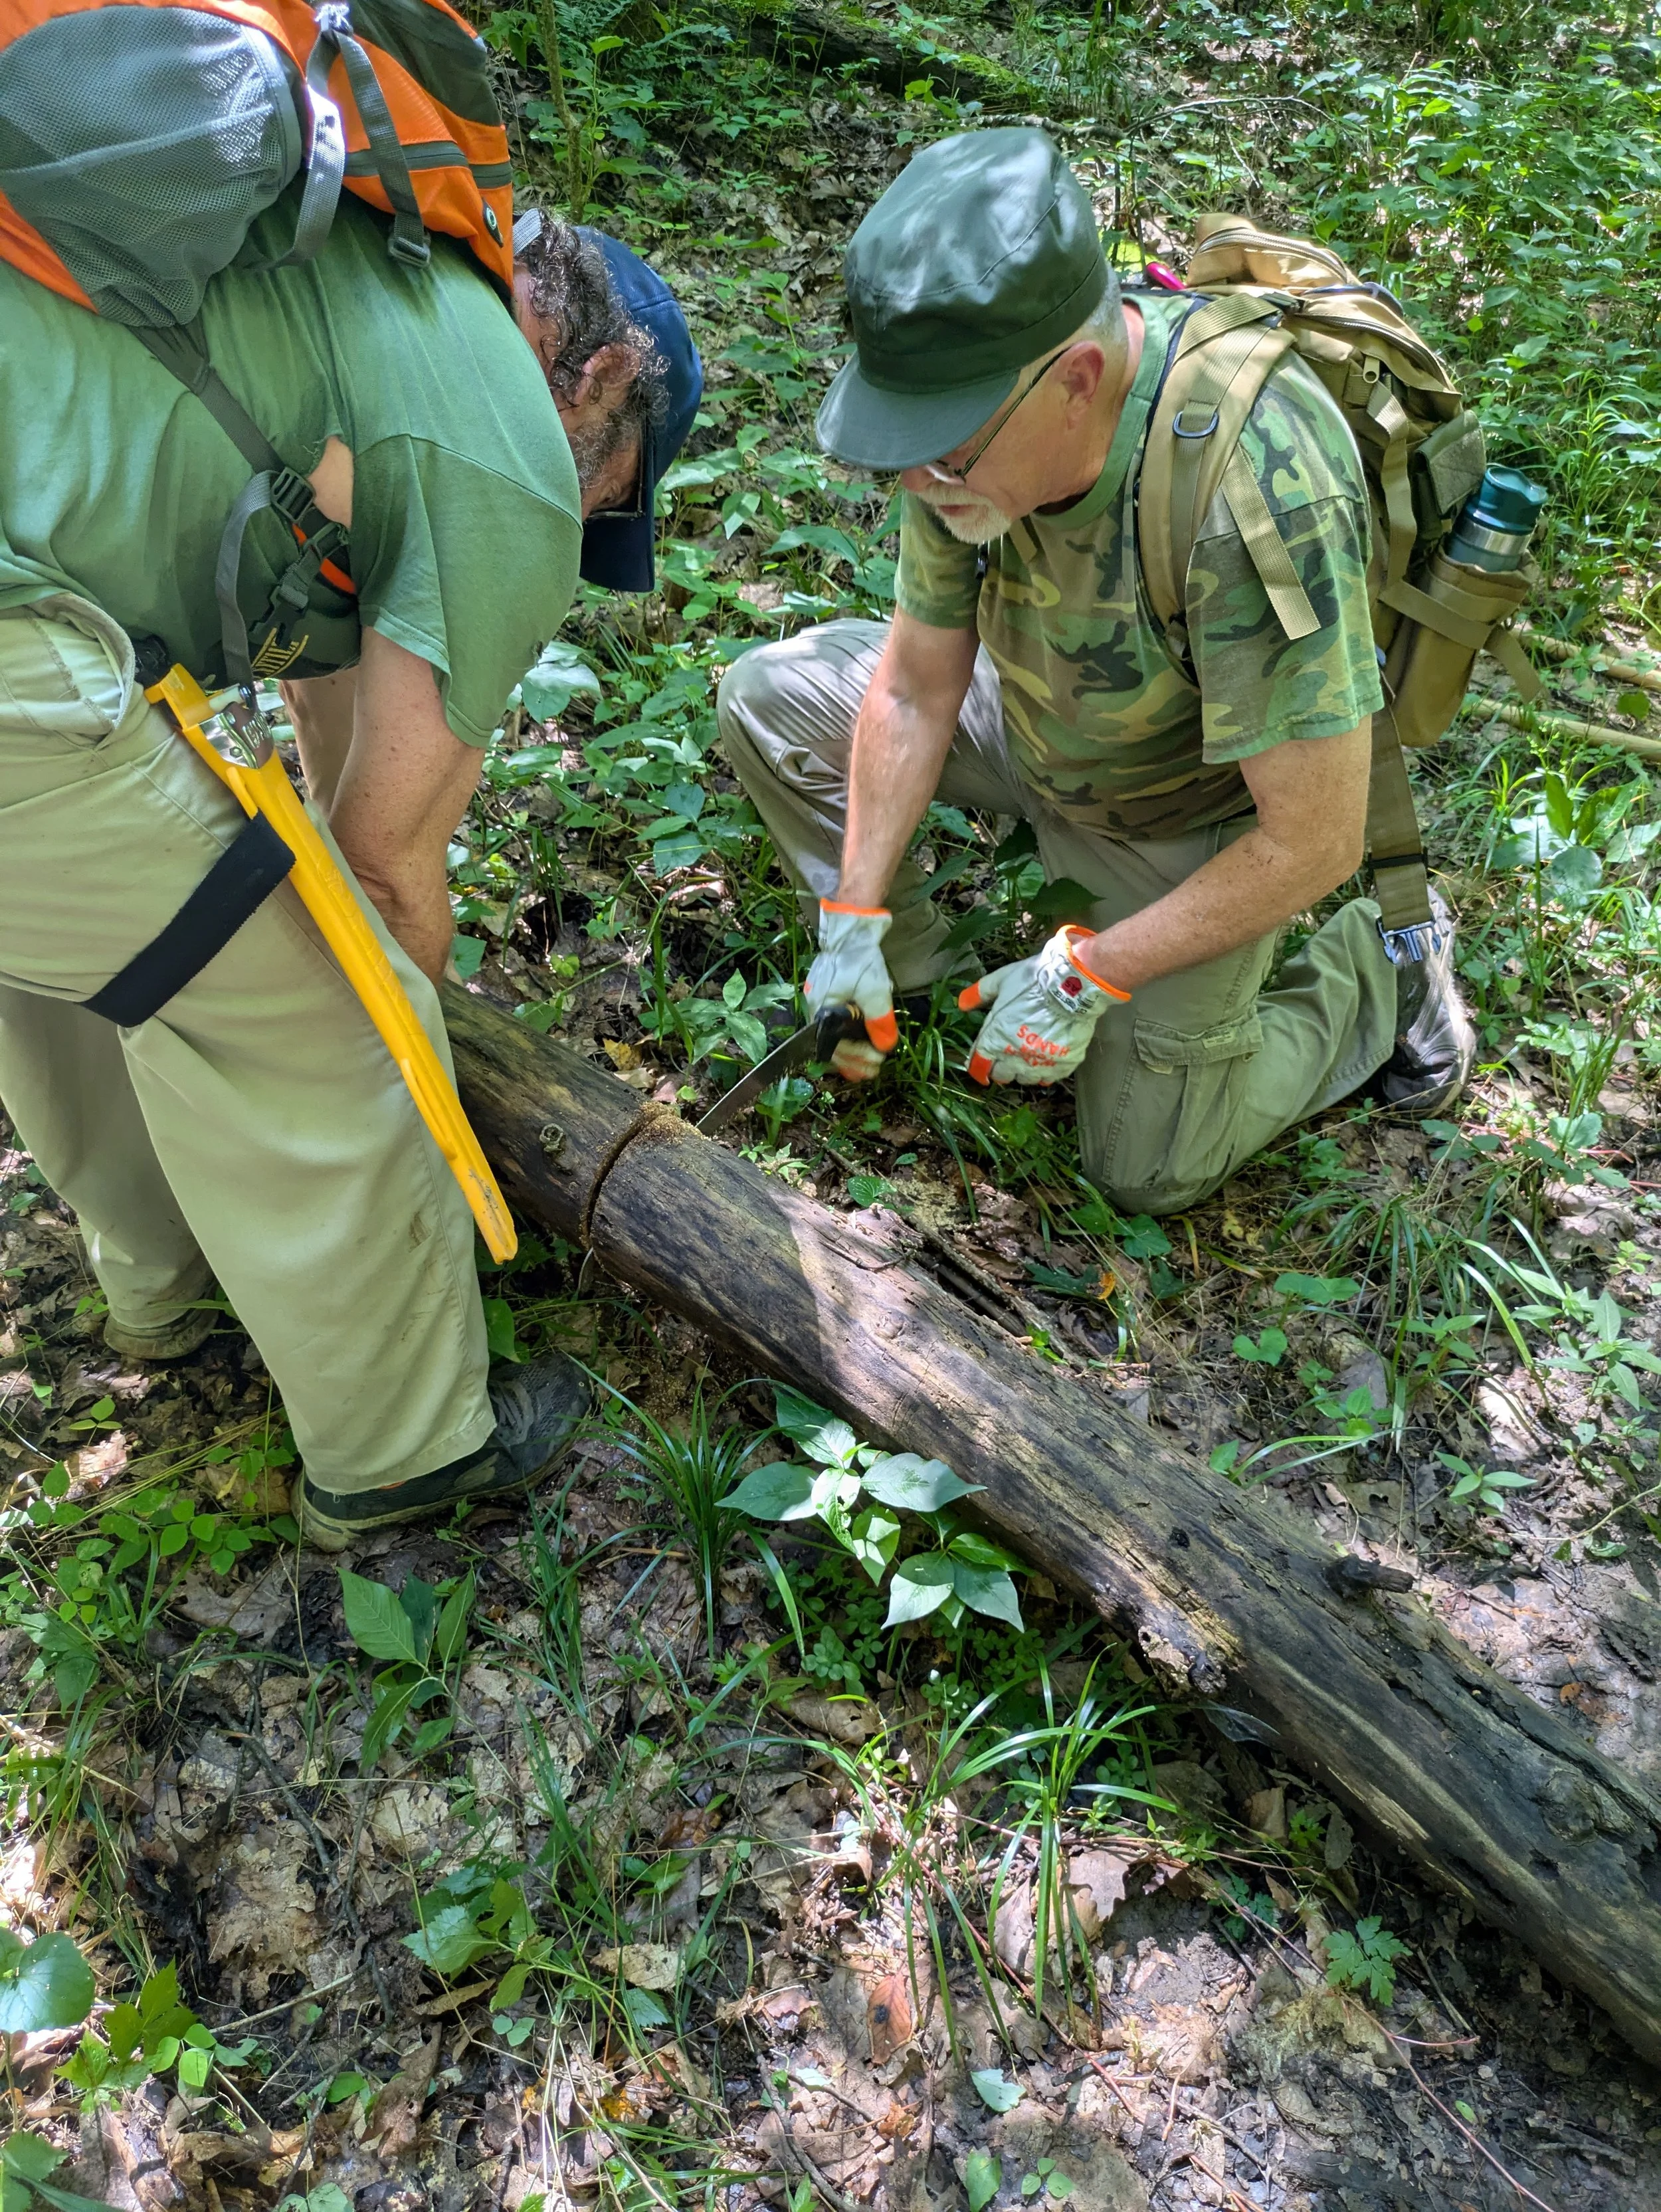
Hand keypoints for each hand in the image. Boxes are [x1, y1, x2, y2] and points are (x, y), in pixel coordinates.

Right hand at [805, 901, 900, 1079]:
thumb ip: (879, 1020)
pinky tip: (860, 1042)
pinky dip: (847, 1036)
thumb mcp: (874, 991)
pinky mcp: (826, 993)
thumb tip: (886, 1045)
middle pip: (831, 1045)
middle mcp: (814, 1008)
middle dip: (853, 1061)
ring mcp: (819, 1000)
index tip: (877, 1063)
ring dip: (850, 1051)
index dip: (856, 1058)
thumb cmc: (858, 959)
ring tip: (868, 1063)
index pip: (836, 1046)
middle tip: (874, 1071)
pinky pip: (834, 1023)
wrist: (850, 929)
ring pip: (832, 1036)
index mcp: (821, 1010)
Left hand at [959, 925, 1128, 1085]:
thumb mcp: (1001, 981)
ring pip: (1026, 1079)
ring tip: (1029, 1057)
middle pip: (1002, 1076)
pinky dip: (1047, 1071)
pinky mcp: (1063, 1066)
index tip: (980, 1065)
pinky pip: (1050, 1078)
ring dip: (1024, 1071)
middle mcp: (1014, 1058)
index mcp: (994, 1040)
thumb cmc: (1033, 982)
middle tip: (1007, 1057)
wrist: (1073, 986)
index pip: (979, 1065)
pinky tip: (1048, 1059)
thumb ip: (979, 994)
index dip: (978, 1066)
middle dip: (1001, 1068)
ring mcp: (1040, 1064)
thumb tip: (961, 1004)